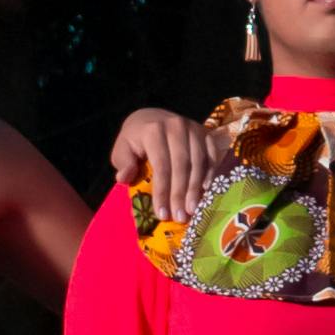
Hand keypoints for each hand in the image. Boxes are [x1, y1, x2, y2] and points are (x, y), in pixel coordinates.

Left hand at [112, 105, 236, 222]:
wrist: (151, 118)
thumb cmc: (135, 139)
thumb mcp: (122, 149)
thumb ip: (123, 163)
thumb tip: (124, 178)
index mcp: (154, 130)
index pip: (161, 165)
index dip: (162, 191)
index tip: (162, 214)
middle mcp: (176, 126)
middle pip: (182, 165)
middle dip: (181, 193)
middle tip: (180, 217)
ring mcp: (193, 129)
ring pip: (198, 162)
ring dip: (196, 188)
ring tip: (192, 210)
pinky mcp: (205, 133)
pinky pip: (212, 156)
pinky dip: (210, 174)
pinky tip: (206, 192)